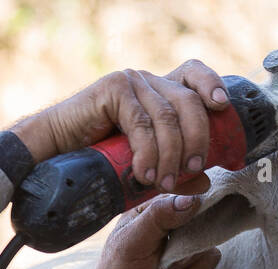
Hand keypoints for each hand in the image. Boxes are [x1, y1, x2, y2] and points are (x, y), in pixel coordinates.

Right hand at [10, 60, 230, 192]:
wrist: (55, 153)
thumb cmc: (101, 160)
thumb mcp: (146, 165)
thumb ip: (174, 168)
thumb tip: (204, 180)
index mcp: (161, 93)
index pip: (194, 76)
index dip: (212, 85)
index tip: (222, 108)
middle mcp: (148, 82)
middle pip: (189, 102)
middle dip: (197, 140)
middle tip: (192, 171)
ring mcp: (131, 82)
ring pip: (167, 117)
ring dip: (170, 155)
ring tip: (164, 183)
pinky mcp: (113, 89)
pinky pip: (142, 123)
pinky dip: (147, 153)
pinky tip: (143, 174)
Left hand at [65, 193, 221, 268]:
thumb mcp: (132, 243)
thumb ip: (159, 218)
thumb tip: (192, 199)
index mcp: (147, 213)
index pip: (179, 198)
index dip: (188, 210)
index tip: (182, 230)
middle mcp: (166, 226)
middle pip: (199, 222)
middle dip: (184, 250)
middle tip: (164, 266)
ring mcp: (179, 246)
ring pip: (206, 245)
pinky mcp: (189, 266)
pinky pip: (207, 264)